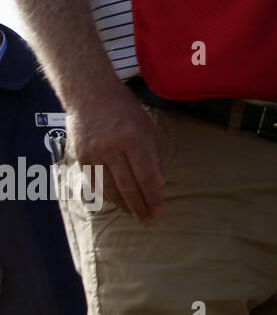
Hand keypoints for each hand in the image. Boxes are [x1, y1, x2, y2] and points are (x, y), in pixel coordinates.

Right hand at [65, 88, 166, 221]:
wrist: (90, 94)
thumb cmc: (125, 109)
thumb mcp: (147, 127)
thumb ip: (153, 156)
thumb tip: (158, 185)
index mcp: (133, 138)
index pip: (146, 175)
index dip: (153, 195)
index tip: (159, 209)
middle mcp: (111, 147)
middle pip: (128, 185)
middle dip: (139, 206)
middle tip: (148, 220)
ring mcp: (93, 153)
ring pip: (109, 188)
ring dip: (123, 205)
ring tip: (134, 214)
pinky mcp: (80, 157)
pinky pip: (94, 183)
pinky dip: (106, 195)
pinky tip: (117, 202)